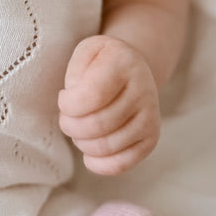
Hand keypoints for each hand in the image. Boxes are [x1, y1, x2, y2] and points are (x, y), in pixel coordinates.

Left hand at [58, 34, 160, 174]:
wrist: (134, 70)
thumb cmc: (102, 62)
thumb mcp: (86, 51)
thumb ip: (76, 72)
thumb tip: (76, 106)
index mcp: (125, 63)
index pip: (90, 96)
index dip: (67, 104)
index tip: (64, 98)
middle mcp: (143, 91)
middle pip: (95, 125)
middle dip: (70, 125)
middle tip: (67, 117)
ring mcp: (150, 117)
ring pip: (105, 147)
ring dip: (81, 142)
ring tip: (80, 128)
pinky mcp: (151, 138)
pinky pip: (121, 164)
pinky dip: (98, 163)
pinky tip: (89, 152)